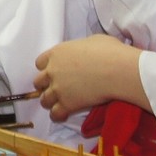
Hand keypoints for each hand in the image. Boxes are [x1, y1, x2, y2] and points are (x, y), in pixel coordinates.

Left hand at [32, 35, 147, 122]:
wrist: (117, 70)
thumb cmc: (109, 52)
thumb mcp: (92, 41)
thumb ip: (80, 48)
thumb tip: (85, 51)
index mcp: (57, 53)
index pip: (40, 62)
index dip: (46, 68)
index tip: (53, 72)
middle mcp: (53, 71)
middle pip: (39, 82)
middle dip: (45, 85)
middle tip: (55, 88)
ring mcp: (58, 88)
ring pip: (44, 99)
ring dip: (50, 102)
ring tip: (57, 104)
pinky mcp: (67, 104)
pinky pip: (55, 113)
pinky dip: (57, 115)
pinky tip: (62, 115)